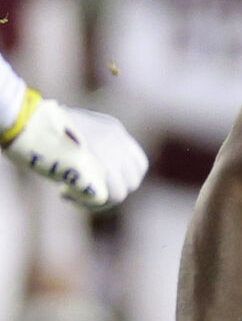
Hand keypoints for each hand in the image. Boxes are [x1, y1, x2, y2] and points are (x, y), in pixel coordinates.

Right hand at [1, 92, 148, 208]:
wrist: (24, 119)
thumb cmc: (40, 127)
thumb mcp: (75, 133)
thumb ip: (94, 150)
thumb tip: (99, 179)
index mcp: (114, 131)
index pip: (137, 165)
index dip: (121, 179)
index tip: (97, 180)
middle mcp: (115, 141)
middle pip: (131, 182)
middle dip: (109, 192)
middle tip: (79, 189)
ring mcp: (105, 154)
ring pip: (119, 193)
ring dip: (95, 200)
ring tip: (68, 191)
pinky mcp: (91, 168)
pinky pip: (102, 197)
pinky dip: (84, 201)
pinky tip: (63, 192)